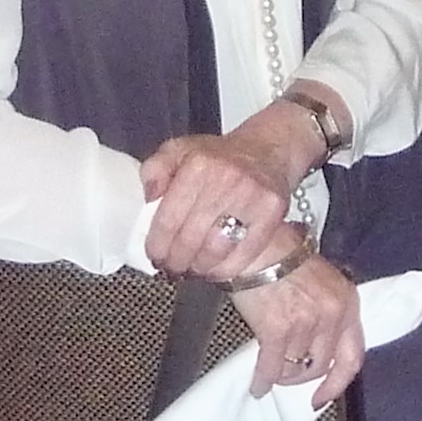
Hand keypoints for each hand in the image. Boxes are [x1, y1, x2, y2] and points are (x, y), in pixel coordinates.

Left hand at [140, 118, 305, 278]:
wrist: (266, 150)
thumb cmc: (219, 157)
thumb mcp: (179, 150)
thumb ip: (155, 169)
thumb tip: (149, 197)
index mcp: (198, 165)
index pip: (169, 219)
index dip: (157, 245)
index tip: (155, 255)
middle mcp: (226, 180)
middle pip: (190, 239)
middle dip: (175, 261)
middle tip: (171, 267)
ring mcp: (252, 197)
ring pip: (215, 251)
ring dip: (198, 268)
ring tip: (191, 269)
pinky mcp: (272, 213)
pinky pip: (243, 255)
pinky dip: (225, 270)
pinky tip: (214, 269)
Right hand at [231, 248, 365, 402]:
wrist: (254, 245)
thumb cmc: (282, 257)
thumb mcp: (320, 282)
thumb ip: (328, 312)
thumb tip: (317, 349)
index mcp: (347, 303)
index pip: (353, 356)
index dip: (338, 382)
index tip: (323, 397)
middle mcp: (332, 314)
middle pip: (321, 365)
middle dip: (302, 376)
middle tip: (288, 377)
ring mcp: (307, 323)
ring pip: (295, 368)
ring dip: (281, 374)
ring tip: (271, 370)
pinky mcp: (279, 329)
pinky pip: (272, 367)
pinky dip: (263, 380)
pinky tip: (258, 385)